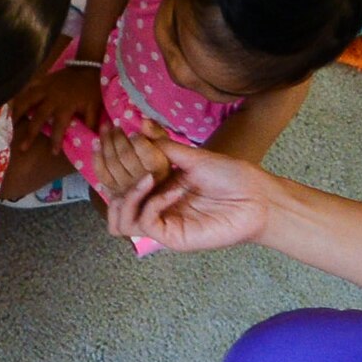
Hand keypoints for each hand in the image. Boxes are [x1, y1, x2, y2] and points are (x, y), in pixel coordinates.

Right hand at [11, 65, 103, 151]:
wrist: (87, 67)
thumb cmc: (91, 89)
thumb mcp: (95, 107)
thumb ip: (91, 123)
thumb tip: (93, 140)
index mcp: (66, 106)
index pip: (59, 127)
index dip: (56, 140)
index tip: (52, 152)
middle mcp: (51, 98)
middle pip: (37, 117)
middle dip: (30, 133)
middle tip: (22, 147)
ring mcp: (44, 87)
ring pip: (26, 100)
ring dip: (17, 112)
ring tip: (10, 123)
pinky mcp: (41, 80)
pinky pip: (27, 88)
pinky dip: (20, 95)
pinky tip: (14, 103)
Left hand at [93, 119, 172, 199]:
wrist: (154, 188)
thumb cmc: (159, 159)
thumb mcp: (164, 145)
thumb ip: (156, 133)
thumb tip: (143, 122)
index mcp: (160, 169)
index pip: (145, 152)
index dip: (136, 139)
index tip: (132, 132)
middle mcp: (144, 181)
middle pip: (125, 155)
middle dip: (117, 137)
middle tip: (114, 125)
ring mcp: (127, 188)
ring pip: (112, 162)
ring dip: (105, 142)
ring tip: (105, 128)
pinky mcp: (114, 192)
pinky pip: (102, 173)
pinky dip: (97, 156)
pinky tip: (96, 143)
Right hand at [106, 130, 274, 252]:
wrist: (259, 197)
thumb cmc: (231, 176)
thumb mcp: (191, 156)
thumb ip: (161, 146)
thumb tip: (138, 125)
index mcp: (155, 189)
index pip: (116, 183)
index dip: (105, 164)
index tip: (102, 139)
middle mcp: (154, 207)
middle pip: (111, 202)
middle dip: (111, 177)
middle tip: (122, 155)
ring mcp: (163, 223)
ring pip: (120, 220)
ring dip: (125, 196)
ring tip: (144, 178)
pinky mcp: (174, 237)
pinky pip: (146, 222)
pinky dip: (150, 203)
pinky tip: (167, 188)